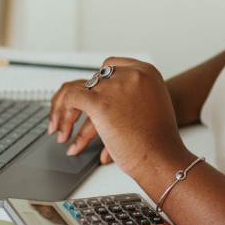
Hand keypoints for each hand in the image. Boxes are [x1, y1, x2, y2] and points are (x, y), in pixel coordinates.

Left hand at [47, 57, 189, 178]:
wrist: (163, 157)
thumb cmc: (160, 142)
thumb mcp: (153, 106)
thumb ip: (132, 98)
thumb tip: (108, 105)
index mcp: (146, 72)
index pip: (110, 67)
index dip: (96, 84)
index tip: (88, 98)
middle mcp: (130, 74)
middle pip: (92, 80)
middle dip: (79, 102)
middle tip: (69, 121)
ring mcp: (115, 86)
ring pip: (78, 90)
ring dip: (66, 113)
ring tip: (62, 133)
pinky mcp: (100, 101)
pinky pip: (71, 98)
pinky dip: (62, 114)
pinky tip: (63, 131)